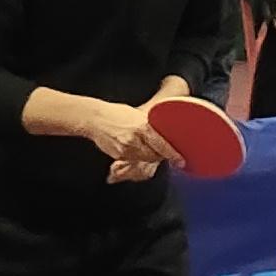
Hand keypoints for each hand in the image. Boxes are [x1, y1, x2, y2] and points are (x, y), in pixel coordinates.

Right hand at [48, 87, 168, 177]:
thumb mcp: (139, 115)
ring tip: (145, 146)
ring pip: (145, 159)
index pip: (162, 145)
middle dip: (160, 155)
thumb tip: (166, 136)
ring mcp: (125, 149)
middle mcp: (134, 139)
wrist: (94, 118)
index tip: (181, 161)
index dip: (173, 155)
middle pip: (154, 156)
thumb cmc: (117, 114)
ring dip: (149, 156)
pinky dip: (138, 156)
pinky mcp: (118, 155)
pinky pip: (133, 160)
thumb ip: (151, 127)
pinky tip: (135, 147)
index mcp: (142, 126)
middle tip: (164, 151)